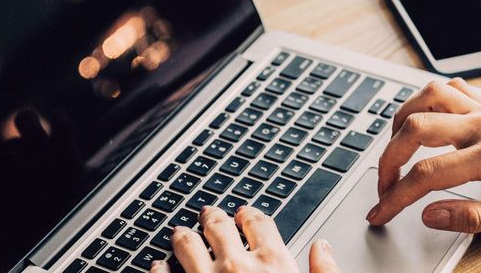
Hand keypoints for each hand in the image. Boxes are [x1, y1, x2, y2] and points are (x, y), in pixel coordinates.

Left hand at [150, 206, 340, 272]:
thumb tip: (322, 248)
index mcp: (273, 264)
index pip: (259, 223)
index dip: (250, 214)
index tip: (244, 213)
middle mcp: (236, 266)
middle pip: (219, 227)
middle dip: (212, 218)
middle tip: (207, 215)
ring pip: (187, 245)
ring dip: (183, 236)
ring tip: (180, 233)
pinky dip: (159, 269)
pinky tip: (158, 266)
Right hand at [366, 78, 480, 233]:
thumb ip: (474, 218)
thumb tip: (429, 215)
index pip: (427, 174)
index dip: (395, 197)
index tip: (380, 213)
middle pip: (415, 128)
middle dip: (388, 159)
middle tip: (384, 186)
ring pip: (427, 97)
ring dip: (401, 121)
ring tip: (395, 149)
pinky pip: (449, 89)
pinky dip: (426, 101)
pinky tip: (422, 121)